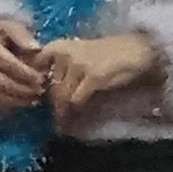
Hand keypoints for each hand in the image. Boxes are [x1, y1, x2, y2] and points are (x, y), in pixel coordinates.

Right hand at [0, 19, 44, 114]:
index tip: (40, 78)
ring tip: (33, 99)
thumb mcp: (10, 27)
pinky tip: (20, 103)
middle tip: (40, 91)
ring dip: (15, 100)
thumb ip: (22, 36)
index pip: (5, 61)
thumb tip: (36, 50)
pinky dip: (5, 106)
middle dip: (22, 89)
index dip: (24, 72)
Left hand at [41, 31, 165, 117]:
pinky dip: (73, 113)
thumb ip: (61, 69)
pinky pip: (75, 100)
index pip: (34, 66)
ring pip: (61, 95)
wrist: (138, 50)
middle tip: (53, 120)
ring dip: (61, 113)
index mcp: (58, 45)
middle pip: (49, 85)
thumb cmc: (110, 54)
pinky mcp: (93, 77)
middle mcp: (64, 52)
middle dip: (51, 104)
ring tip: (62, 125)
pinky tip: (72, 122)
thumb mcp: (79, 55)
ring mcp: (78, 64)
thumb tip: (44, 92)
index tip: (35, 100)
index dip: (34, 85)